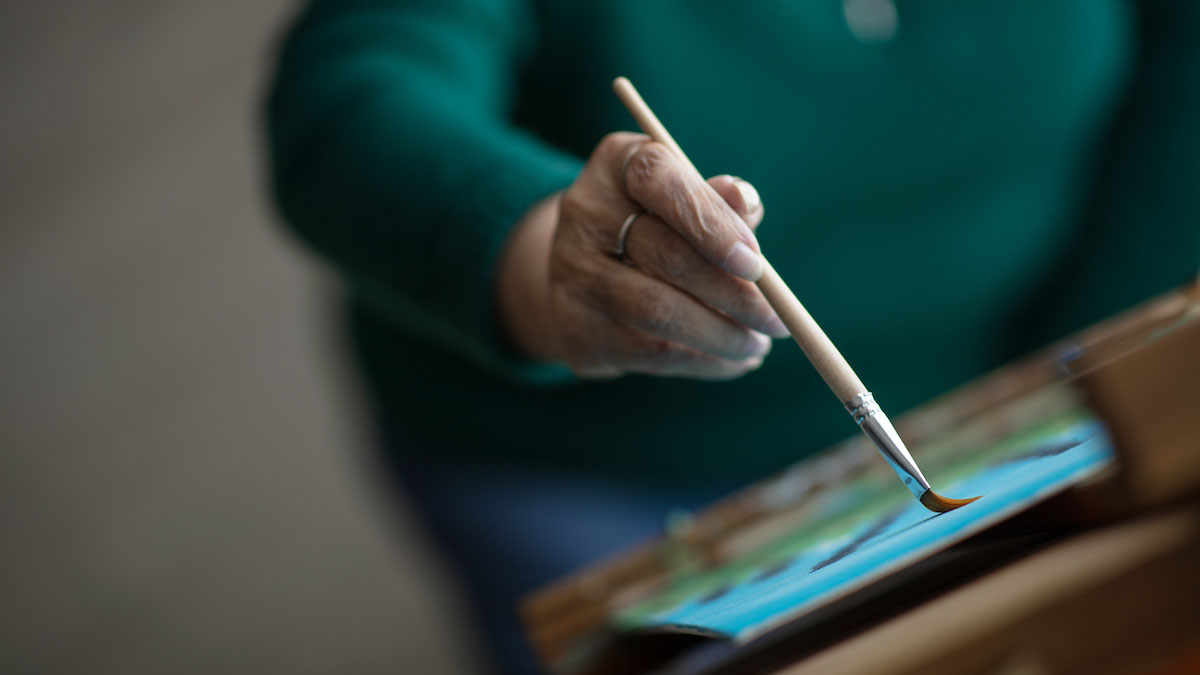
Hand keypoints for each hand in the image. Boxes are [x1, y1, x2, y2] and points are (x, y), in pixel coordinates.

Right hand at [497, 132, 786, 379]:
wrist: (587, 274)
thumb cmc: (658, 226)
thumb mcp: (687, 199)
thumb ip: (718, 200)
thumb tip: (745, 202)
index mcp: (617, 165)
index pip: (659, 180)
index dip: (710, 221)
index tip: (756, 264)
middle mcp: (585, 215)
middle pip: (666, 255)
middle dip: (734, 294)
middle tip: (779, 319)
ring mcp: (573, 274)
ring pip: (659, 312)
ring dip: (722, 336)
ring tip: (759, 346)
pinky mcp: (577, 329)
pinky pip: (650, 353)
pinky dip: (702, 362)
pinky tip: (732, 362)